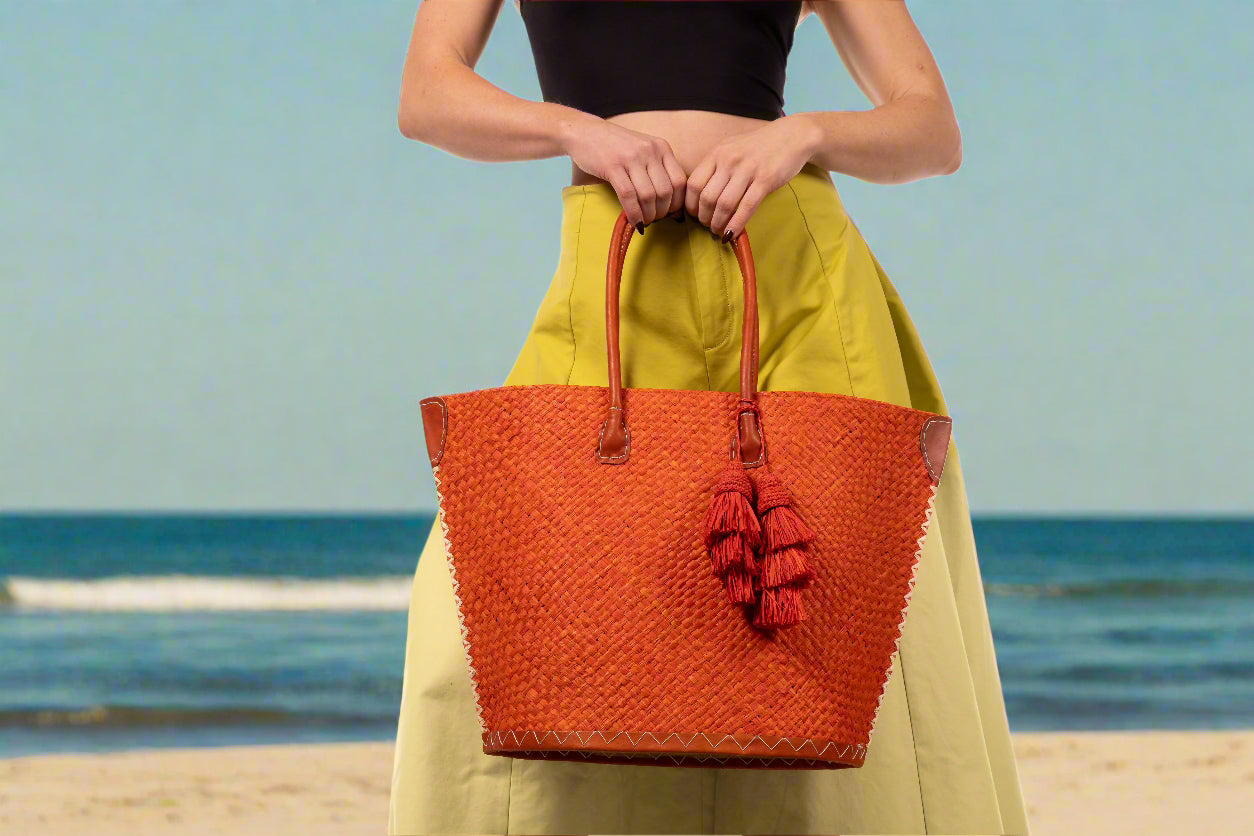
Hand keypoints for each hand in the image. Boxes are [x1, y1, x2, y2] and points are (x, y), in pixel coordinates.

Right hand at [561, 114, 687, 231]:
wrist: (585, 131)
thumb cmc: (616, 146)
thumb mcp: (643, 150)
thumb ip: (658, 169)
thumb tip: (673, 202)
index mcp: (661, 147)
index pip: (680, 181)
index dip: (678, 203)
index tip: (671, 214)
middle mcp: (650, 151)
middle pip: (665, 191)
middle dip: (662, 212)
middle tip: (654, 220)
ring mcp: (631, 157)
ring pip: (648, 195)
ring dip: (648, 215)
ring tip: (644, 221)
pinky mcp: (612, 166)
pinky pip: (628, 195)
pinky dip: (633, 213)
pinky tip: (634, 222)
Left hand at [685, 114, 817, 239]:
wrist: (792, 135)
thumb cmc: (759, 145)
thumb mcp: (731, 148)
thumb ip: (715, 166)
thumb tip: (699, 193)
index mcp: (717, 153)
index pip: (693, 184)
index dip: (690, 205)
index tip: (694, 215)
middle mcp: (729, 161)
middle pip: (706, 197)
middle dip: (703, 217)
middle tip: (707, 225)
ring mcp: (747, 170)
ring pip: (724, 205)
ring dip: (718, 223)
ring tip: (718, 231)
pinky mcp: (765, 180)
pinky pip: (746, 207)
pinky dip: (736, 224)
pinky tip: (732, 234)